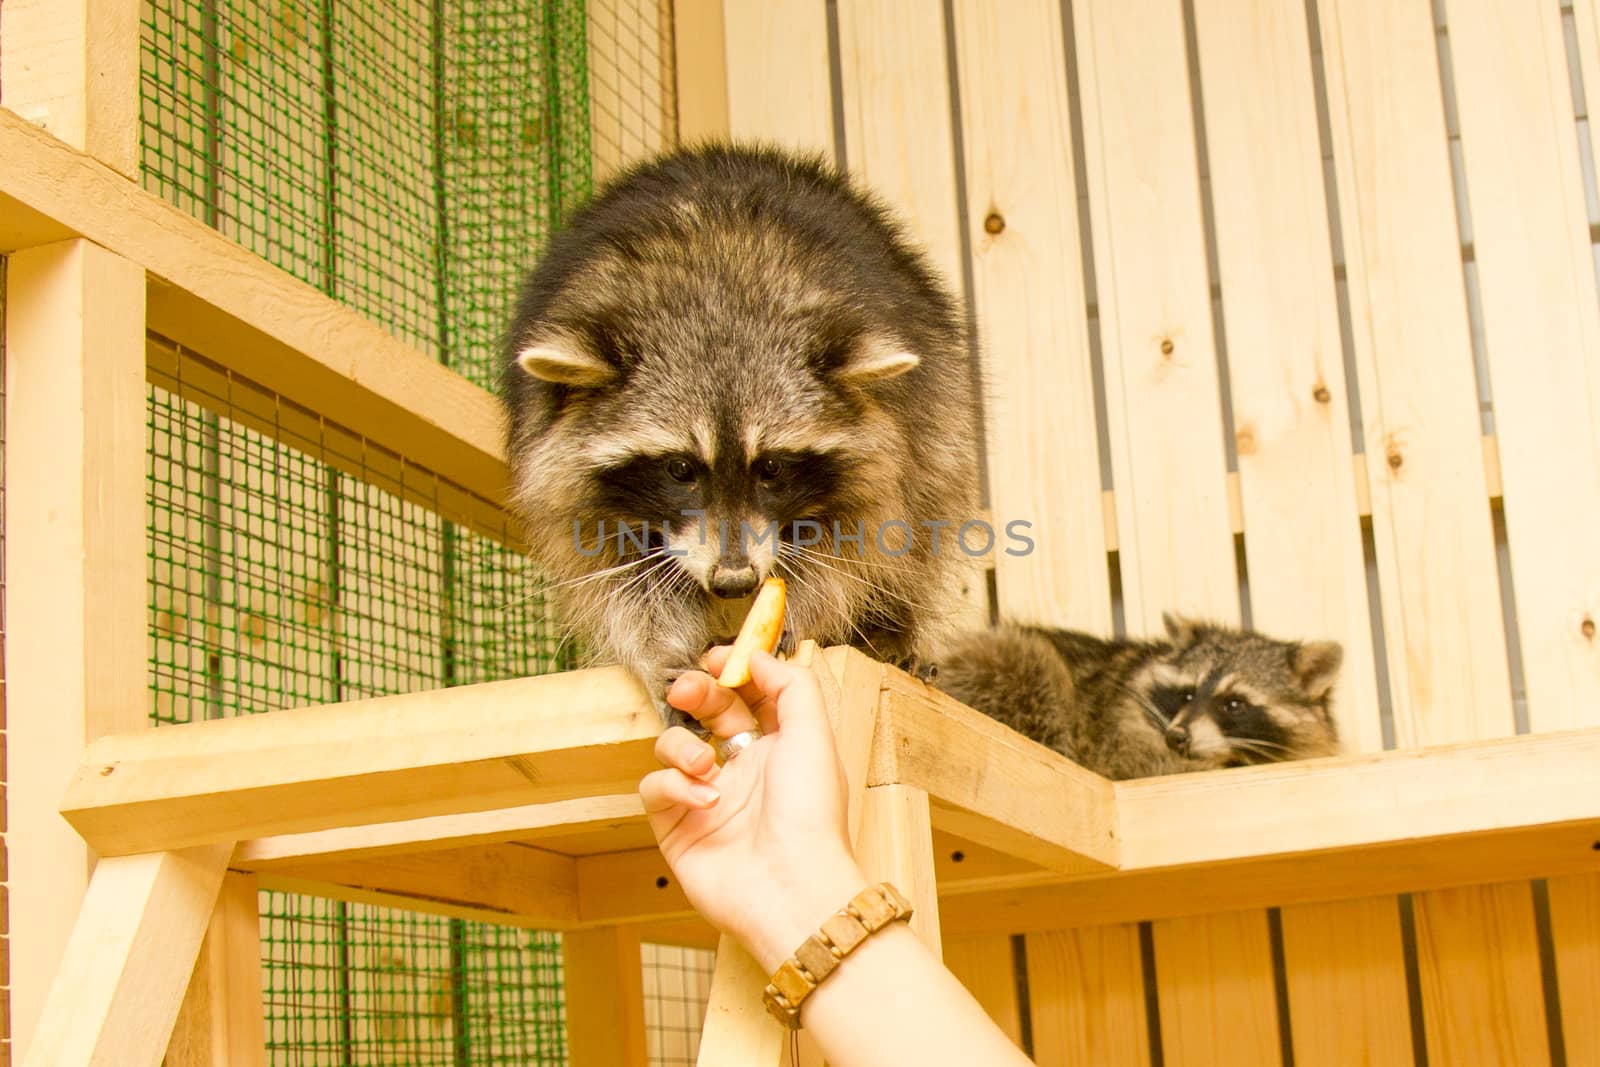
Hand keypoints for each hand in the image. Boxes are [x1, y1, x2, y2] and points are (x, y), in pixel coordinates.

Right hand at [640, 647, 867, 971]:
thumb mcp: (814, 734)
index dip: (730, 672)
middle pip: (705, 712)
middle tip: (686, 690)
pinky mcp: (677, 827)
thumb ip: (790, 685)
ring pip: (673, 746)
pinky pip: (656, 788)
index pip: (746, 696)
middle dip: (694, 693)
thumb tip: (759, 656)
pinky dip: (674, 787)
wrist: (791, 887)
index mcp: (778, 746)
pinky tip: (702, 800)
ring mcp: (707, 797)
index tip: (716, 657)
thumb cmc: (810, 816)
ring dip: (682, 746)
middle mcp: (743, 769)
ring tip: (704, 765)